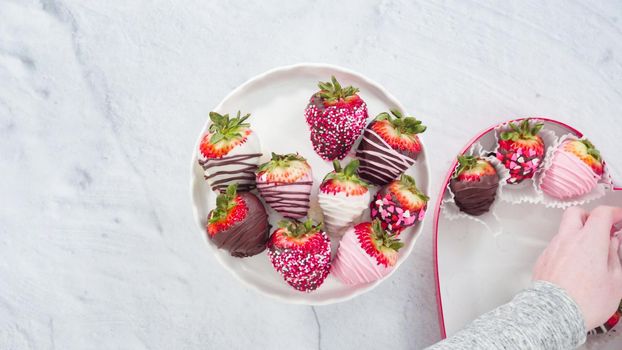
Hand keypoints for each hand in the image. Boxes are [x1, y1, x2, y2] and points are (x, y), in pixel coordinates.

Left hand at [533, 206, 621, 329]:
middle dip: (590, 217)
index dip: (614, 213)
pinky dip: (566, 249)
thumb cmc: (584, 301)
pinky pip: (556, 246)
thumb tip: (612, 243)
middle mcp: (567, 240)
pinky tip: (574, 265)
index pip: (601, 213)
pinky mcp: (543, 260)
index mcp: (589, 241)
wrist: (554, 315)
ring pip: (564, 231)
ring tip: (589, 253)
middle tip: (602, 229)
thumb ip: (614, 256)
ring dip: (577, 235)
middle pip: (576, 213)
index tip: (619, 219)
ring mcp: (552, 249)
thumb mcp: (614, 281)